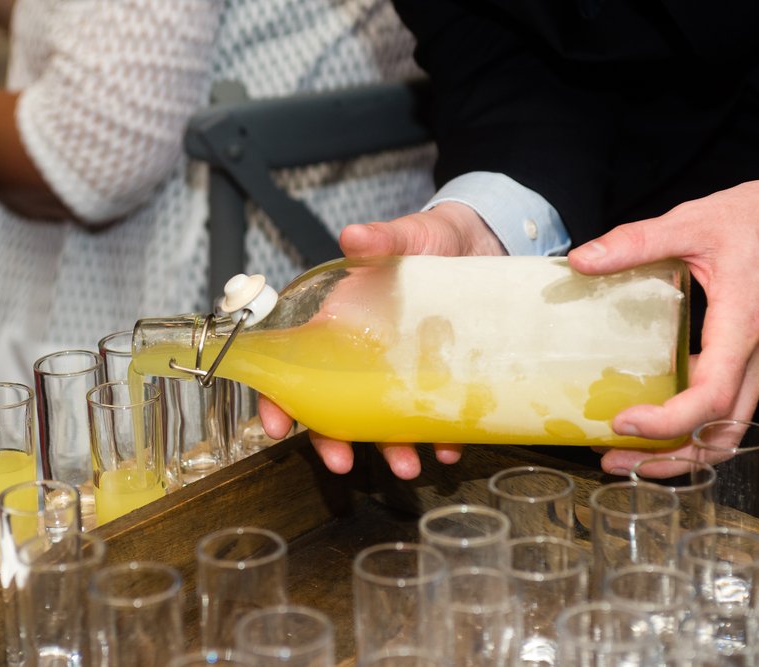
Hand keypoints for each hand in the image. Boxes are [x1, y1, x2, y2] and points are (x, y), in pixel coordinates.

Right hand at [259, 202, 505, 477]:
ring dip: (391, 449)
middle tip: (342, 464)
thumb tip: (354, 236)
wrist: (482, 243)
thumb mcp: (406, 237)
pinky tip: (450, 449)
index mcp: (343, 324)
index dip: (279, 398)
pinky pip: (437, 417)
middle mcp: (366, 355)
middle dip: (334, 440)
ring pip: (385, 421)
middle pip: (335, 406)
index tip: (276, 427)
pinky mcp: (443, 378)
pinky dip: (443, 437)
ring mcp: (403, 372)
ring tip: (408, 465)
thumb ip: (382, 240)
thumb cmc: (431, 239)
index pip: (296, 365)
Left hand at [569, 161, 758, 474]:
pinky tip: (659, 417)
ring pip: (730, 431)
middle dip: (667, 459)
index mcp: (743, 328)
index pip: (710, 399)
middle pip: (721, 436)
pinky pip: (732, 410)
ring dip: (682, 451)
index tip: (622, 424)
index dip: (666, 423)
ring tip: (630, 454)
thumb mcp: (693, 222)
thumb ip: (636, 241)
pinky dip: (696, 428)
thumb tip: (581, 260)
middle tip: (614, 460)